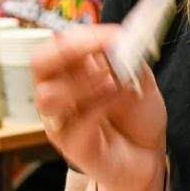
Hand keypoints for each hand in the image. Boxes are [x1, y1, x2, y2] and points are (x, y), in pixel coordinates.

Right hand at [31, 24, 167, 190]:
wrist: (149, 156)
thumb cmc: (137, 114)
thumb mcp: (139, 77)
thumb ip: (129, 58)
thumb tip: (119, 40)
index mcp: (70, 72)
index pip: (58, 46)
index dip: (83, 37)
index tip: (115, 35)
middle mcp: (58, 96)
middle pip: (40, 65)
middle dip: (69, 52)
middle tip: (101, 53)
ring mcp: (62, 124)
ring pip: (48, 97)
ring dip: (82, 82)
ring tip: (113, 82)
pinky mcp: (74, 150)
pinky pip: (76, 125)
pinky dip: (99, 106)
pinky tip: (119, 97)